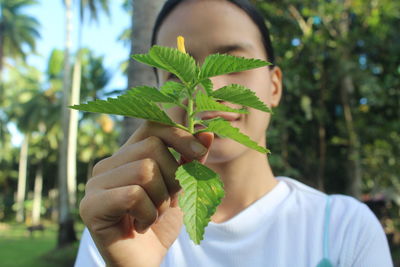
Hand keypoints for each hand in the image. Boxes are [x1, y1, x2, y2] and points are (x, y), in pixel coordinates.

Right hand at [79, 121, 212, 266]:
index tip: (198, 152)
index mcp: (127, 156)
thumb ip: (191, 162)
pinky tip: (141, 226)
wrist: (143, 262)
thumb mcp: (181, 188)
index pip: (151, 125)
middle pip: (152, 146)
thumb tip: (206, 131)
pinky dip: (148, 214)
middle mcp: (107, 164)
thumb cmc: (160, 223)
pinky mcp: (90, 205)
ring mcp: (95, 184)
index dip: (177, 133)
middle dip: (172, 177)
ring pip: (145, 170)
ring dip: (160, 199)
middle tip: (166, 202)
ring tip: (153, 215)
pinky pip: (133, 195)